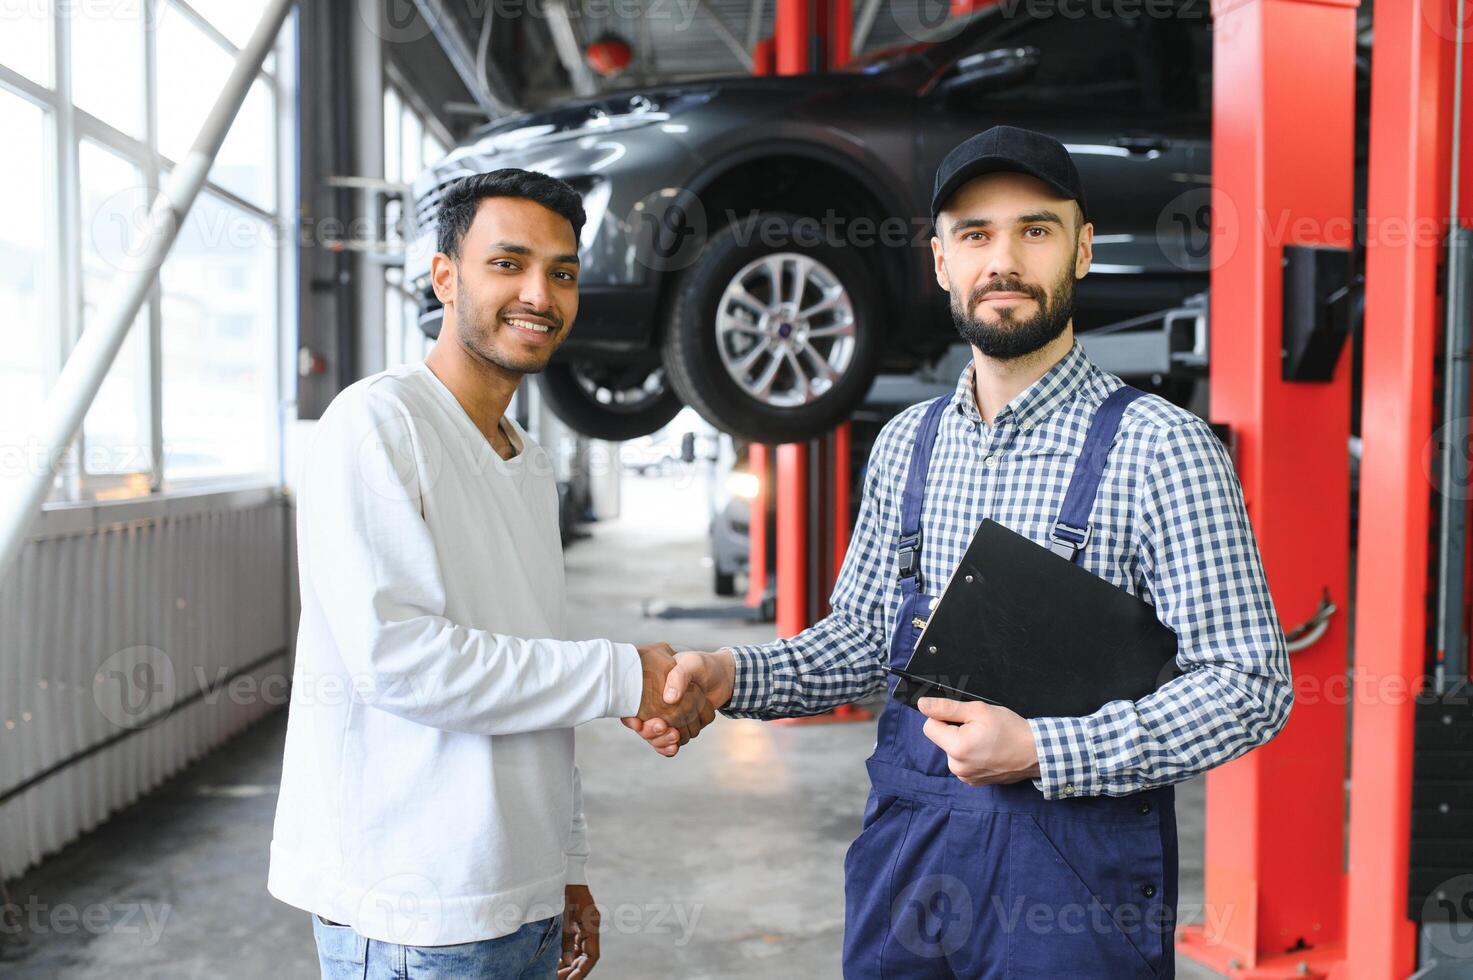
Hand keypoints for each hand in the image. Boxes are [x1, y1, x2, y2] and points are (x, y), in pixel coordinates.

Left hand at [558, 884, 599, 979]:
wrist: (565, 867)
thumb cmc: (563, 888)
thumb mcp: (562, 915)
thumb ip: (566, 939)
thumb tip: (567, 962)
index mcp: (591, 925)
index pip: (591, 956)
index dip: (582, 972)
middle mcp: (590, 926)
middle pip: (585, 957)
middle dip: (573, 971)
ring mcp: (583, 923)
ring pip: (579, 951)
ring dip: (568, 964)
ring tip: (553, 974)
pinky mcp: (575, 921)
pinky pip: (573, 942)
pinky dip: (565, 954)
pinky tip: (553, 962)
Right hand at [624, 650, 734, 755]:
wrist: (721, 677)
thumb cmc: (702, 666)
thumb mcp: (691, 664)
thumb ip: (680, 676)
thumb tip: (669, 700)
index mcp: (650, 687)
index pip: (632, 708)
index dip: (631, 719)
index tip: (638, 722)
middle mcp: (653, 705)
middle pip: (643, 728)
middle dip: (651, 733)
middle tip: (663, 726)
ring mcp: (665, 719)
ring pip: (657, 739)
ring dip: (664, 740)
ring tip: (675, 734)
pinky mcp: (678, 728)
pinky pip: (669, 743)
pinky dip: (670, 747)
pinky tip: (674, 746)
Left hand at [916, 697, 1041, 785]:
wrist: (1036, 753)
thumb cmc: (1011, 730)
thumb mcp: (979, 711)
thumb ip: (947, 708)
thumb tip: (922, 705)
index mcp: (956, 748)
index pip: (929, 727)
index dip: (944, 717)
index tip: (963, 718)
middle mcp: (957, 767)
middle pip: (941, 739)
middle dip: (955, 730)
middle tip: (979, 728)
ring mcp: (965, 777)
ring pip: (952, 750)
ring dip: (963, 743)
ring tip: (987, 740)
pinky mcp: (973, 781)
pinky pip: (962, 762)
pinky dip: (971, 755)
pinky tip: (988, 751)